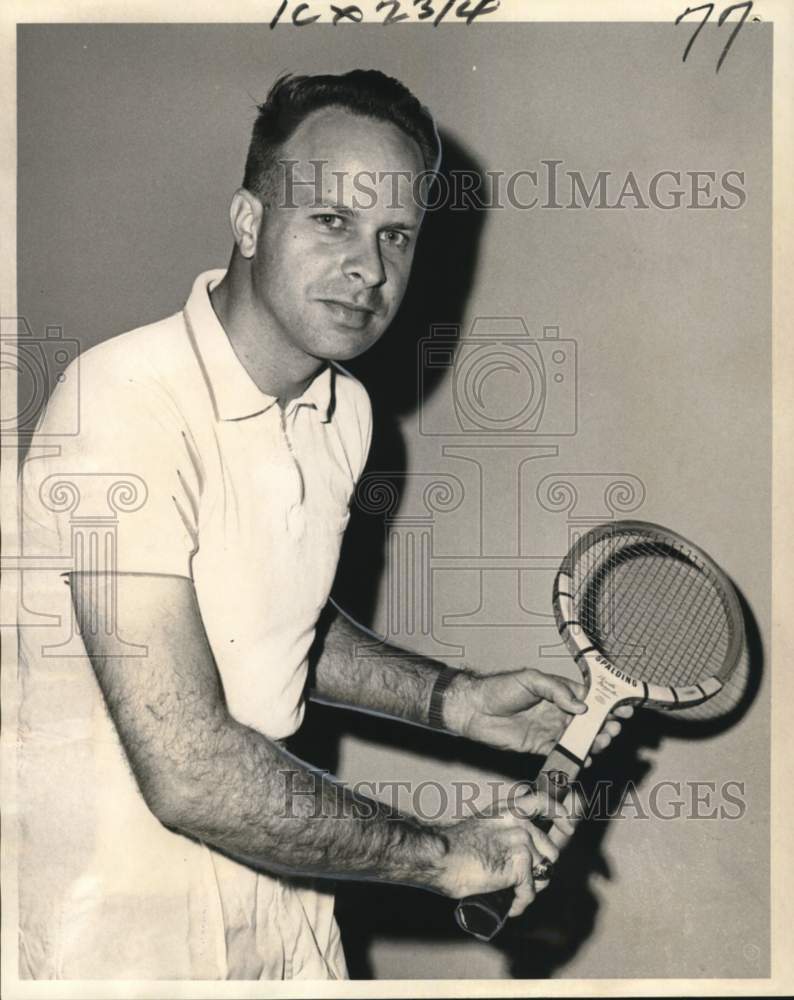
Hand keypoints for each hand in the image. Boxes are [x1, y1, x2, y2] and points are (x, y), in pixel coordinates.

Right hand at [433, 789, 576, 916]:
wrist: (441, 856)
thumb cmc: (455, 846)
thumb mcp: (484, 823)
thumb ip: (503, 825)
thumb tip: (521, 842)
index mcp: (510, 809)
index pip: (543, 802)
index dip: (561, 814)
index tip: (569, 827)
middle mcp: (519, 821)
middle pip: (550, 850)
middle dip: (540, 869)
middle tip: (521, 880)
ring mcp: (521, 841)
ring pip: (544, 873)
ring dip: (530, 886)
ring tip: (511, 892)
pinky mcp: (520, 865)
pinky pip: (530, 891)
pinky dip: (520, 903)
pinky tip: (510, 906)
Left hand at [443, 667, 633, 760]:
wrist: (475, 709)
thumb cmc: (500, 688)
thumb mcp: (531, 679)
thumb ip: (557, 690)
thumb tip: (581, 706)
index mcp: (557, 691)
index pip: (587, 697)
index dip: (605, 704)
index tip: (622, 708)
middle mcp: (557, 711)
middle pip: (587, 721)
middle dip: (603, 725)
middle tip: (613, 729)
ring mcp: (549, 729)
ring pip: (578, 738)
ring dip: (592, 741)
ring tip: (602, 742)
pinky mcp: (539, 746)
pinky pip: (561, 752)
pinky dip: (575, 757)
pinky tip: (585, 759)